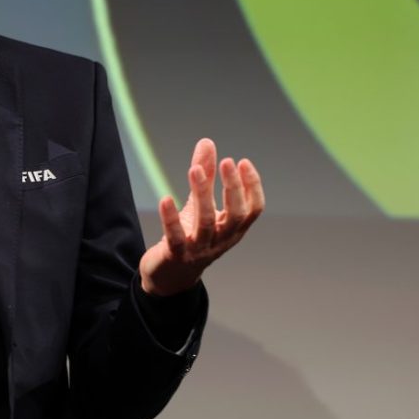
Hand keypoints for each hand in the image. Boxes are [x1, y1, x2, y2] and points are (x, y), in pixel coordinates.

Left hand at [139, 138, 263, 296]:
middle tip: (227, 161)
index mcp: (232, 229)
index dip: (252, 187)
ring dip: (202, 195)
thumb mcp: (200, 204)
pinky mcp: (176, 255)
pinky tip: (166, 199)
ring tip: (195, 170)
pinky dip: (171, 219)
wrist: (170, 276)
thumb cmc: (191, 236)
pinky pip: (176, 237)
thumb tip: (207, 142)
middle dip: (233, 188)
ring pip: (206, 223)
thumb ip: (206, 174)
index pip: (253, 210)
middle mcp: (221, 240)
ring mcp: (199, 249)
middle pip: (235, 215)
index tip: (243, 162)